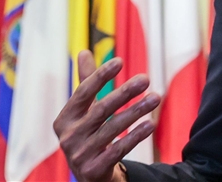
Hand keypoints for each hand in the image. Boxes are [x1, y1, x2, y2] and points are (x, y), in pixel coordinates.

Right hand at [53, 50, 160, 181]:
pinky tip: (150, 124)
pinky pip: (118, 150)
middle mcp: (69, 136)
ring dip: (136, 111)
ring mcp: (79, 155)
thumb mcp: (85, 111)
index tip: (120, 61)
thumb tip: (83, 51)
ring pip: (112, 129)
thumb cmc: (89, 134)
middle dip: (125, 92)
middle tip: (146, 78)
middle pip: (101, 110)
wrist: (89, 174)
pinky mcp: (93, 170)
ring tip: (156, 97)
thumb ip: (86, 83)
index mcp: (65, 118)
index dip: (100, 76)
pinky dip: (135, 136)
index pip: (83, 92)